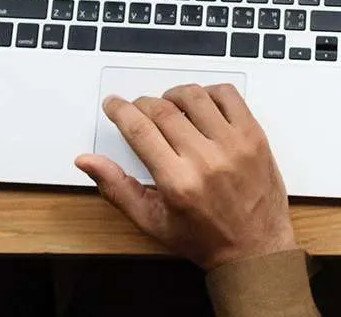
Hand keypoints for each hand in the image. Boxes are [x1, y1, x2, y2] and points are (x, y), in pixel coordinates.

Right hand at [75, 84, 297, 269]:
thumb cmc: (204, 238)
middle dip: (143, 104)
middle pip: (164, 110)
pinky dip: (210, 93)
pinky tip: (201, 105)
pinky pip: (229, 96)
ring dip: (174, 95)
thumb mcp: (152, 221)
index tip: (114, 105)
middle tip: (138, 109)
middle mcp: (207, 160)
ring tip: (168, 106)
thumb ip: (117, 188)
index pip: (140, 130)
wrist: (255, 248)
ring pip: (195, 97)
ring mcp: (234, 145)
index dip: (121, 111)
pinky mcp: (255, 137)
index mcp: (178, 182)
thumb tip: (85, 161)